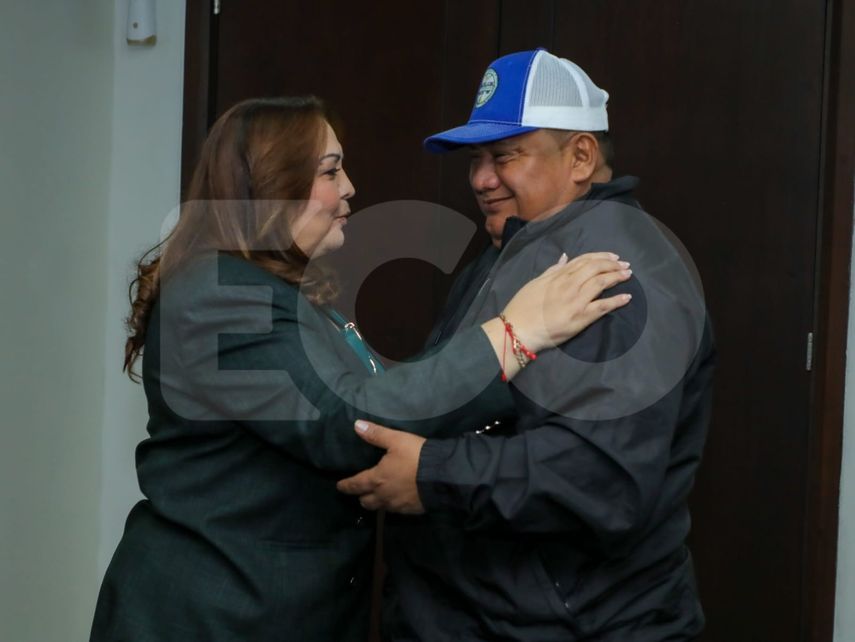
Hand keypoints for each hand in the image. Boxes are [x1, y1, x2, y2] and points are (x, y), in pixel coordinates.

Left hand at [336, 421, 426, 513]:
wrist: (443, 476)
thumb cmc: (416, 456)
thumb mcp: (396, 440)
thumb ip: (376, 434)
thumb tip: (356, 425)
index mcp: (377, 479)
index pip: (356, 484)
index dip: (346, 486)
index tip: (339, 486)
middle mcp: (384, 495)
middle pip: (366, 502)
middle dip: (361, 497)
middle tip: (361, 491)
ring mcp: (398, 505)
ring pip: (381, 508)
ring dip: (377, 502)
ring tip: (378, 496)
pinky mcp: (412, 510)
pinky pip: (396, 510)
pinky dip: (393, 505)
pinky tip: (398, 499)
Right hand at [501, 252, 632, 351]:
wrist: (518, 329)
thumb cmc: (523, 307)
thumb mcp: (535, 283)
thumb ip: (552, 270)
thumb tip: (564, 257)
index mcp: (558, 275)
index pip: (584, 260)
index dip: (601, 257)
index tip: (613, 257)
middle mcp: (569, 284)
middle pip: (596, 268)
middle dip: (613, 265)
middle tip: (625, 265)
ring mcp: (576, 300)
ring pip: (601, 283)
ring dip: (617, 277)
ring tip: (628, 275)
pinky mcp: (581, 317)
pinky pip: (603, 306)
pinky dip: (617, 300)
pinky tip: (627, 297)